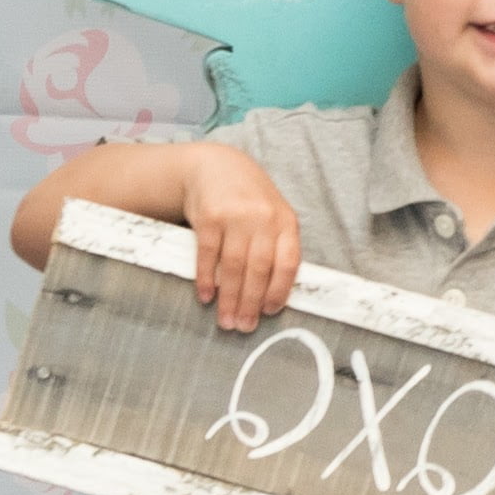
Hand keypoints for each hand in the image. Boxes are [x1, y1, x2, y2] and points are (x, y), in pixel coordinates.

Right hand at [174, 149, 300, 331]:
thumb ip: (277, 246)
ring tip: (226, 320)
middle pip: (259, 269)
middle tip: (244, 327)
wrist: (216, 167)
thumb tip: (275, 293)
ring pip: (234, 266)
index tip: (270, 312)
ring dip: (229, 298)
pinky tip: (206, 297)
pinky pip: (208, 255)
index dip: (280, 290)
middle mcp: (263, 218)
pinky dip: (207, 279)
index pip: (288, 263)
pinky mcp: (209, 216)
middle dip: (251, 303)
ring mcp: (236, 216)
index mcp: (286, 221)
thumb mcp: (273, 215)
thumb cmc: (249, 199)